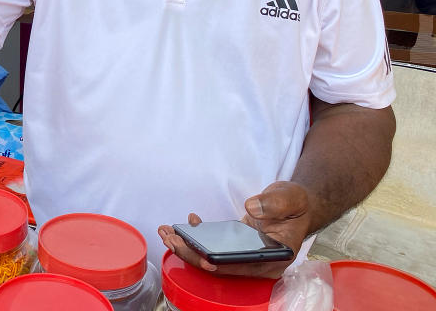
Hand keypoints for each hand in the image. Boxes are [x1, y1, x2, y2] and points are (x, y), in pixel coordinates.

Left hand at [157, 181, 311, 278]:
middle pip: (222, 265)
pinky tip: (186, 224)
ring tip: (167, 233)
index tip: (203, 259)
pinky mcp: (236, 244)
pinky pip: (213, 246)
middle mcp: (258, 261)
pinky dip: (197, 236)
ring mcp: (246, 254)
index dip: (222, 265)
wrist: (297, 204)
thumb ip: (273, 203)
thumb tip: (252, 208)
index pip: (243, 266)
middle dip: (194, 254)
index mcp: (274, 257)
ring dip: (189, 246)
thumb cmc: (296, 204)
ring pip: (213, 257)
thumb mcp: (290, 197)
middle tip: (172, 240)